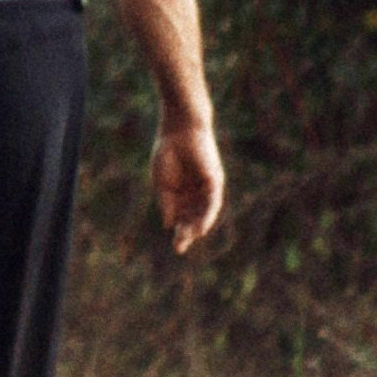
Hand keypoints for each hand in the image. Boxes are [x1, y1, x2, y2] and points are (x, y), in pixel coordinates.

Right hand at [156, 120, 225, 253]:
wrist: (178, 130)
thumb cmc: (168, 152)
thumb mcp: (162, 182)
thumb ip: (166, 203)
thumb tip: (169, 224)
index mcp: (183, 194)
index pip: (183, 218)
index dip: (180, 232)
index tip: (176, 246)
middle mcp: (196, 193)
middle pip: (194, 218)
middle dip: (187, 232)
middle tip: (179, 247)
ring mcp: (206, 188)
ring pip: (204, 213)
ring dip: (198, 227)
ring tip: (190, 239)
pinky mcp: (214, 181)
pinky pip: (212, 202)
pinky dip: (207, 215)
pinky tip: (202, 226)